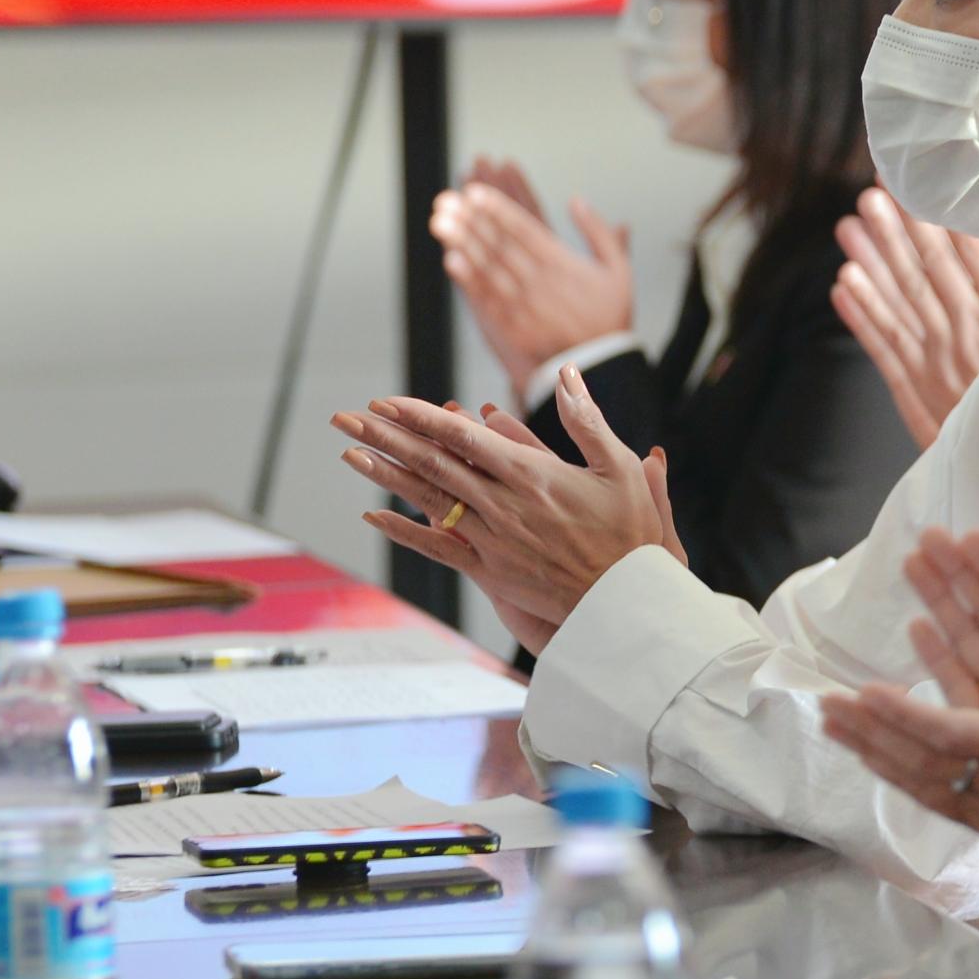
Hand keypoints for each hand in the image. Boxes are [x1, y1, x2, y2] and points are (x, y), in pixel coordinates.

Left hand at [328, 368, 684, 652]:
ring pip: (428, 500)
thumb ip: (587, 420)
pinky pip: (438, 548)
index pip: (462, 437)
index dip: (420, 417)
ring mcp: (492, 540)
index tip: (387, 402)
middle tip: (347, 418)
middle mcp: (503, 505)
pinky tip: (373, 517)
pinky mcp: (491, 572)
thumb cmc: (631, 535)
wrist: (627, 603)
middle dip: (385, 436)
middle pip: (432, 462)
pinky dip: (404, 531)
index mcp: (531, 474)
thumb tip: (568, 374)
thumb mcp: (620, 467)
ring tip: (349, 453)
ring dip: (384, 475)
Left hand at [430, 156, 636, 379]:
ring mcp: (523, 306)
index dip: (497, 209)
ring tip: (439, 222)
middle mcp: (539, 282)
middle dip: (470, 220)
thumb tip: (576, 200)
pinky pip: (486, 300)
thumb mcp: (618, 267)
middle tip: (445, 200)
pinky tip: (450, 260)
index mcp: (562, 263)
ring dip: (462, 244)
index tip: (473, 192)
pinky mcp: (513, 327)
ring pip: (487, 268)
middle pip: (498, 245)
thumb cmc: (609, 311)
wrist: (601, 363)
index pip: (523, 229)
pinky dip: (468, 280)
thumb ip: (598, 232)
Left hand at [814, 531, 978, 903]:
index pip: (956, 728)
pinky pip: (926, 787)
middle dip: (874, 720)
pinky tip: (864, 745)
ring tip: (827, 713)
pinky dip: (891, 766)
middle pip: (920, 749)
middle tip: (823, 699)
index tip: (867, 692)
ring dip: (871, 741)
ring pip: (916, 768)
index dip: (909, 712)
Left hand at [832, 187, 978, 448]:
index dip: (932, 218)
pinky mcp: (918, 394)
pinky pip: (884, 350)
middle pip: (923, 272)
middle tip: (870, 194)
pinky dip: (862, 318)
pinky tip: (843, 286)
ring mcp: (936, 363)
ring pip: (897, 303)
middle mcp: (964, 334)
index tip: (911, 183)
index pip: (960, 254)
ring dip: (872, 263)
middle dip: (895, 231)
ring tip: (849, 227)